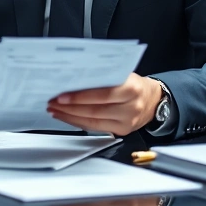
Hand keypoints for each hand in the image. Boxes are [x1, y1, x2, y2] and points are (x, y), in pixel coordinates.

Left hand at [47, 73, 162, 135]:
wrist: (152, 100)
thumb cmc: (133, 83)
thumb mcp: (123, 74)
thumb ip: (103, 76)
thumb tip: (74, 77)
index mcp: (132, 88)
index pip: (103, 94)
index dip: (80, 96)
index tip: (61, 95)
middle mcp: (131, 107)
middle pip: (95, 110)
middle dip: (70, 107)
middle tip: (52, 102)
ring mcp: (127, 122)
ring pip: (93, 121)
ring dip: (70, 116)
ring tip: (55, 110)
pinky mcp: (122, 131)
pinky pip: (95, 128)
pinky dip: (78, 122)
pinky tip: (66, 117)